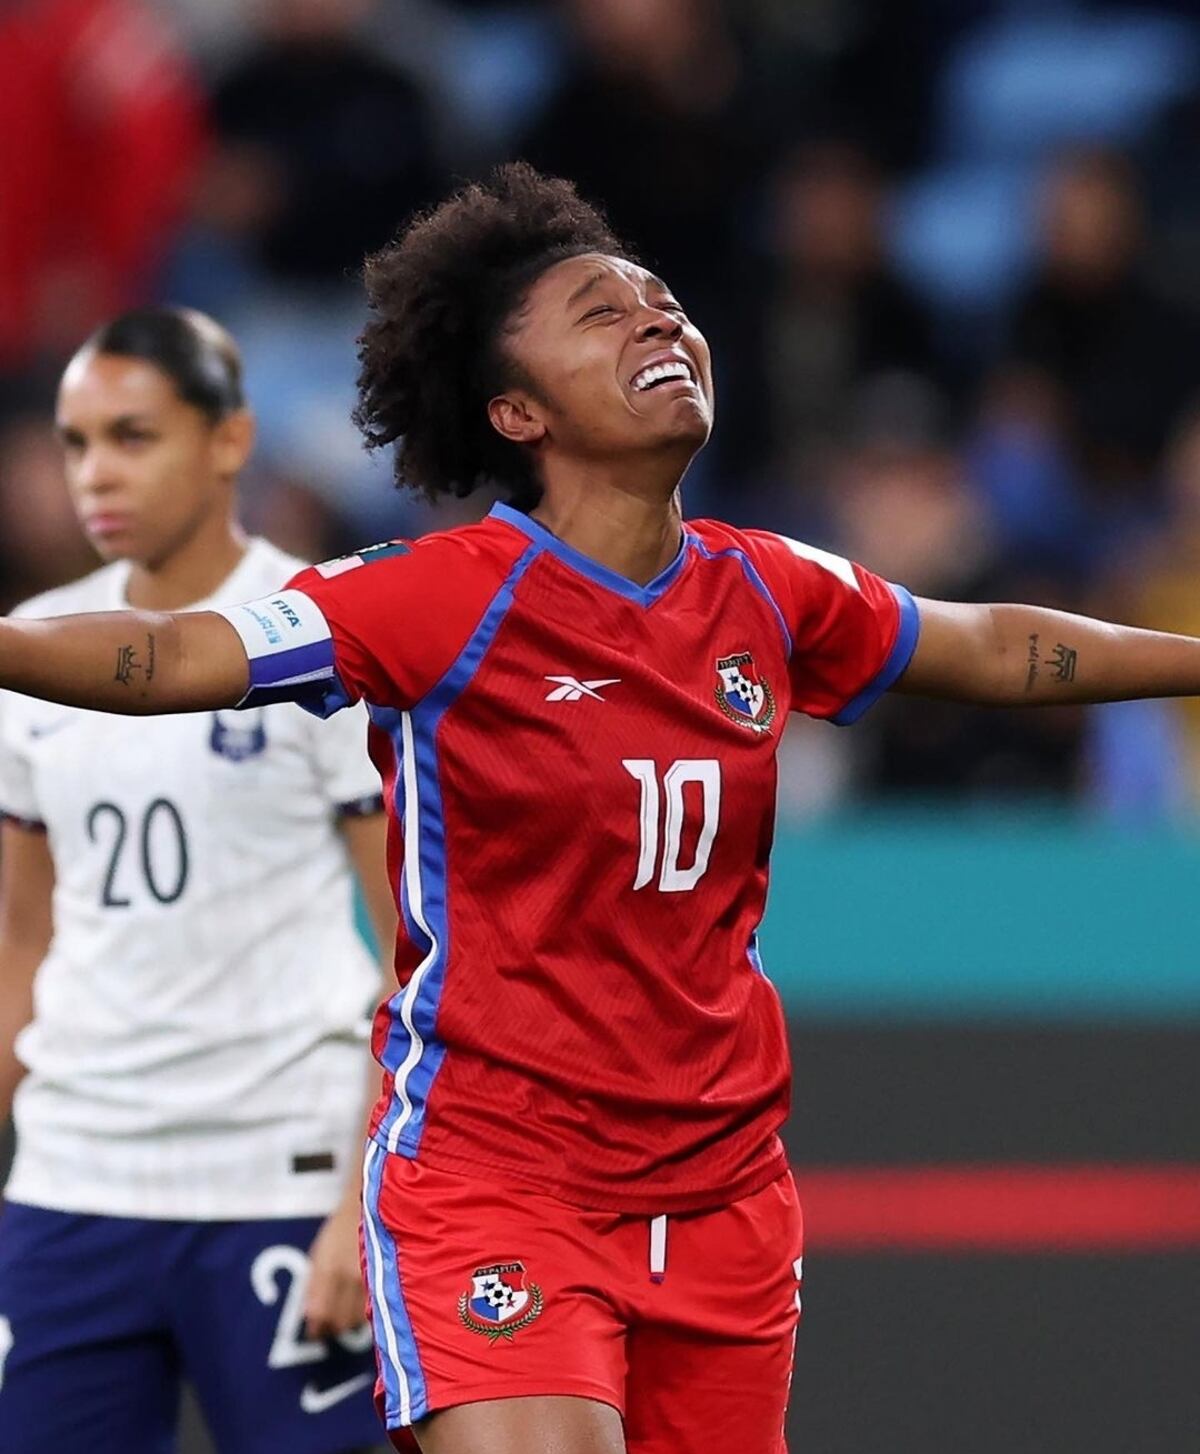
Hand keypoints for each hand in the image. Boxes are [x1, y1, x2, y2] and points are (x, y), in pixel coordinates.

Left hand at [304, 1193, 368, 1340]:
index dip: (317, 1328)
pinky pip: (375, 1307)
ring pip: (360, 1319)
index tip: (315, 1332)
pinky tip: (364, 1302)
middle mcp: (352, 1276)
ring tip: (348, 1311)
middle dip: (334, 1326)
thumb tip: (311, 1320)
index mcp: (330, 1269)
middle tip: (330, 1324)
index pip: (321, 1315)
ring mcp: (373, 1277)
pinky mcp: (389, 1278)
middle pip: (341, 1322)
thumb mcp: (320, 1252)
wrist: (375, 1203)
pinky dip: (367, 1310)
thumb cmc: (344, 1226)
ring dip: (351, 1320)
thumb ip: (314, 1287)